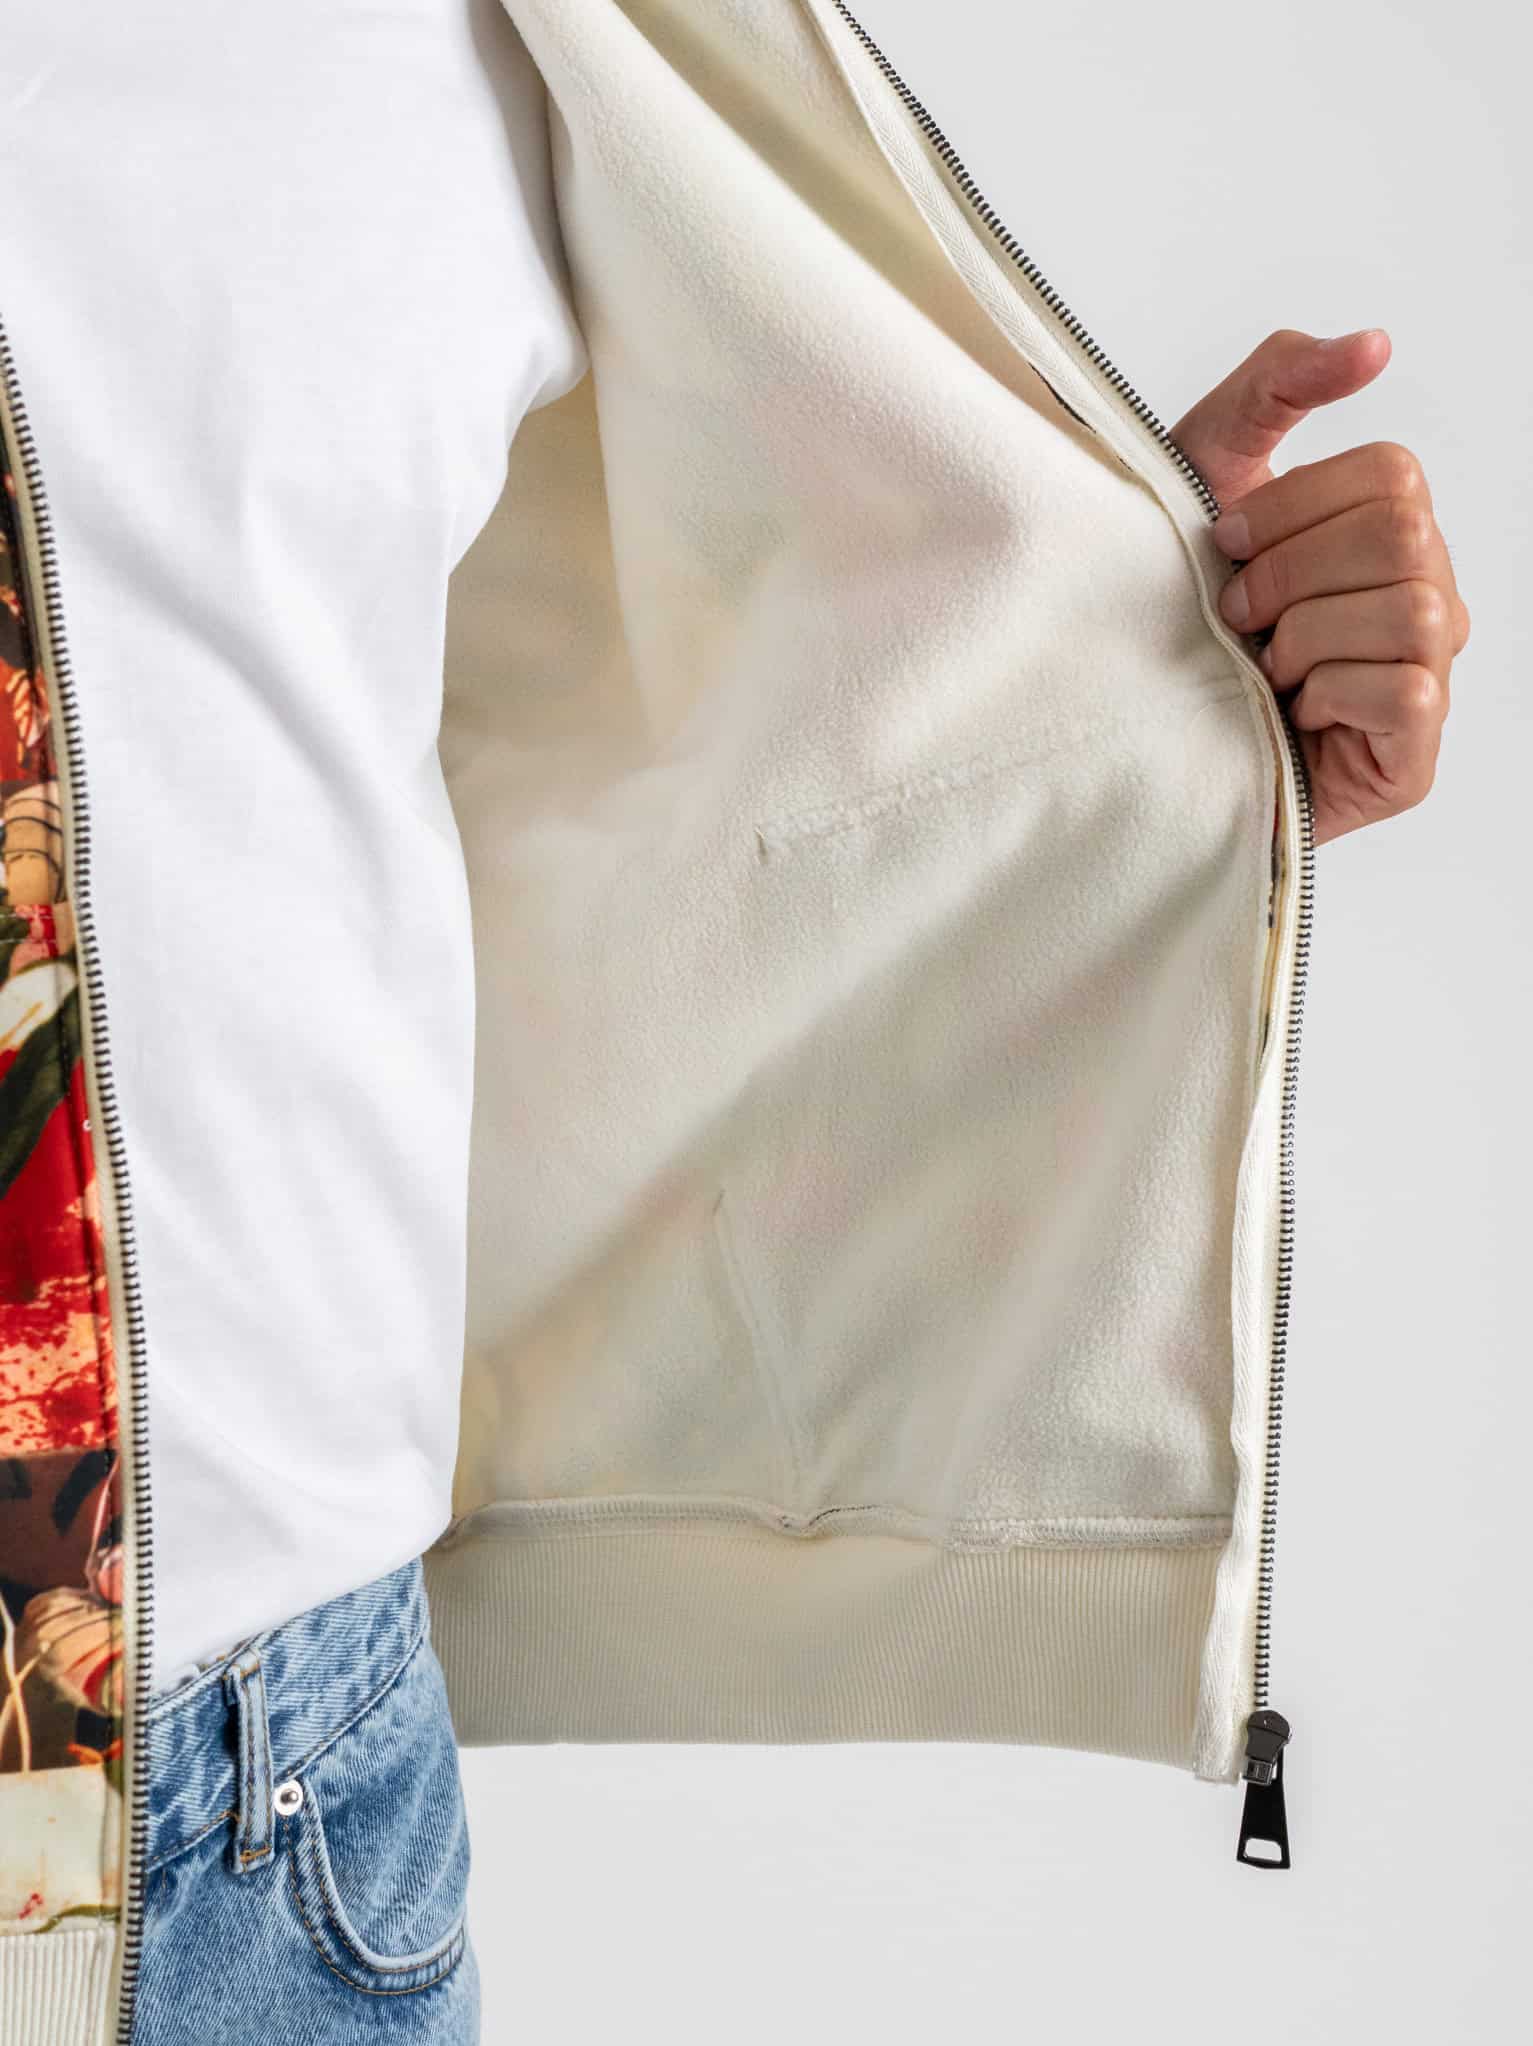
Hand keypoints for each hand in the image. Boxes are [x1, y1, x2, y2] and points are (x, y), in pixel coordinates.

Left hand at [1170, 328, 1468, 845]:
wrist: (1139, 722)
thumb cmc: (1180, 601)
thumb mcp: (1209, 468)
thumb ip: (1279, 385)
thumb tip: (1375, 345)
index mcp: (1391, 530)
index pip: (1392, 475)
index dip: (1293, 506)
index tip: (1226, 544)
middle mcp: (1427, 593)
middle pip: (1402, 535)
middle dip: (1291, 572)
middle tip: (1236, 613)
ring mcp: (1430, 671)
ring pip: (1410, 611)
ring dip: (1305, 637)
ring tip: (1263, 664)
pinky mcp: (1415, 749)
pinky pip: (1406, 692)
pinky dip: (1329, 694)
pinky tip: (1293, 709)